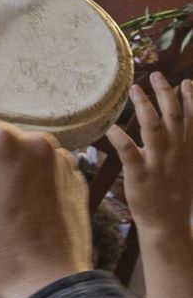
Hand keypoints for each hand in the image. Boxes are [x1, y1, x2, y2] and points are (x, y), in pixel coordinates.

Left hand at [106, 74, 192, 232]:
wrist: (167, 223)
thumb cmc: (173, 193)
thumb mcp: (187, 168)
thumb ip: (184, 146)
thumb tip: (178, 128)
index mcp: (188, 151)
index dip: (191, 100)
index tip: (187, 81)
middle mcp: (176, 153)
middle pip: (173, 117)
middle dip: (166, 94)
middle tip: (156, 75)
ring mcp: (158, 163)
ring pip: (153, 128)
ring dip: (144, 106)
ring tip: (134, 90)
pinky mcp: (139, 174)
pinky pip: (129, 152)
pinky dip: (120, 138)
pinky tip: (112, 127)